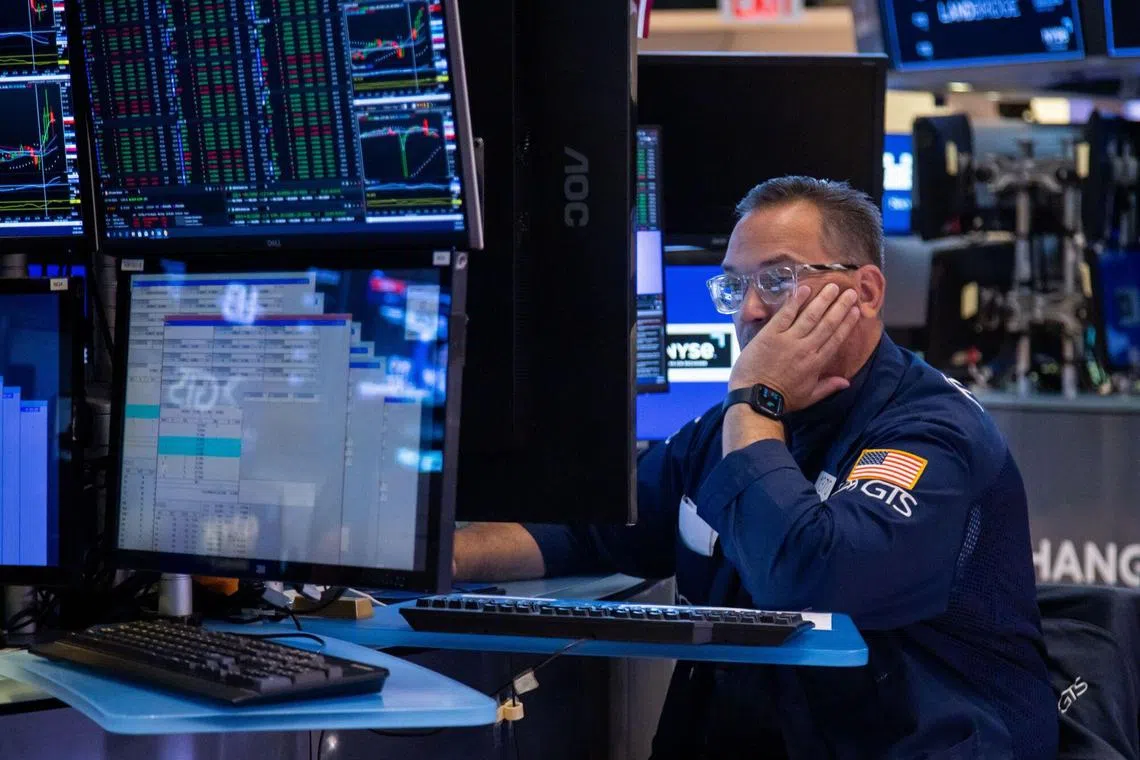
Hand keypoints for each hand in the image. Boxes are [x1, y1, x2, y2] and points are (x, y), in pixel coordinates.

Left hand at [728, 282, 860, 412]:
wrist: (755, 399)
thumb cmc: (780, 401)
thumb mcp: (808, 397)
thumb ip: (828, 387)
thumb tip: (846, 382)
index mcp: (816, 363)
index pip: (836, 338)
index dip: (847, 323)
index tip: (856, 311)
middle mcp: (806, 348)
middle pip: (827, 323)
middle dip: (840, 307)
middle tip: (850, 292)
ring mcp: (788, 340)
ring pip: (810, 315)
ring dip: (823, 300)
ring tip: (833, 286)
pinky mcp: (770, 334)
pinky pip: (785, 314)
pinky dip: (795, 301)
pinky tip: (805, 288)